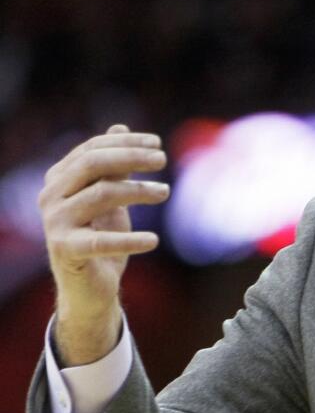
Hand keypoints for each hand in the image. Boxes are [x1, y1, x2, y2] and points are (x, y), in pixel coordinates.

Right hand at [38, 124, 169, 365]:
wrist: (88, 286)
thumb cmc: (99, 235)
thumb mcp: (108, 197)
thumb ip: (112, 166)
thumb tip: (120, 126)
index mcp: (59, 179)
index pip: (91, 149)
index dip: (124, 142)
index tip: (157, 143)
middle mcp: (50, 197)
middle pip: (91, 165)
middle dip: (130, 157)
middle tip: (163, 159)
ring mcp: (56, 223)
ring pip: (100, 195)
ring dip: (138, 191)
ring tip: (165, 192)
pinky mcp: (66, 251)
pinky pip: (101, 241)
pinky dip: (129, 240)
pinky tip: (154, 240)